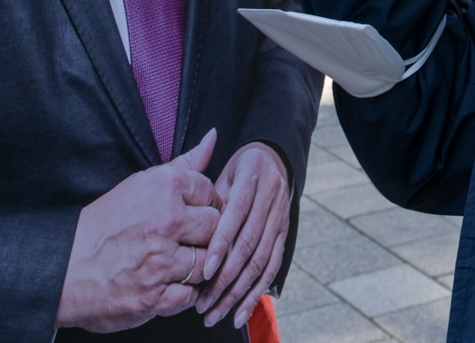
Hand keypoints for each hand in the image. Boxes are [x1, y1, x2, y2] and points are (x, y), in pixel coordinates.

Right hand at [56, 129, 221, 332]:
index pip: (210, 193)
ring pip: (207, 262)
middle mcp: (167, 221)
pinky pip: (191, 295)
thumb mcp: (140, 185)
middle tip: (184, 241)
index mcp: (164, 188)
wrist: (64, 268)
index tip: (191, 215)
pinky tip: (165, 284)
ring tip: (173, 264)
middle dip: (204, 236)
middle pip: (216, 227)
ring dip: (195, 266)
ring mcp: (162, 261)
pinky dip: (181, 293)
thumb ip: (184, 165)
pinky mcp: (155, 296)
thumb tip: (213, 137)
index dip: (204, 206)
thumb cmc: (102, 226)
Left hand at [194, 142, 292, 329]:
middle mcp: (271, 198)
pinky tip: (241, 312)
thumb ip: (208, 199)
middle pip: (249, 244)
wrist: (270, 160)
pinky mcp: (284, 234)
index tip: (204, 270)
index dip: (221, 243)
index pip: (236, 215)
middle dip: (225, 277)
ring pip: (261, 261)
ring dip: (238, 292)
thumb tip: (190, 227)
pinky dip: (257, 292)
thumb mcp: (220, 173)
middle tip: (203, 303)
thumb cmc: (234, 171)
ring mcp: (280, 217)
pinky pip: (272, 267)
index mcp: (251, 178)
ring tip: (215, 314)